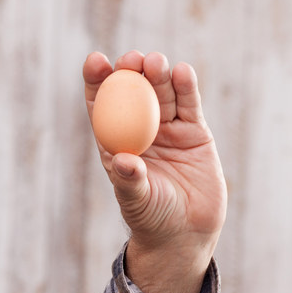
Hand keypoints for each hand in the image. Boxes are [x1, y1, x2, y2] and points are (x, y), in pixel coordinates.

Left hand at [83, 50, 226, 292]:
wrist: (185, 233)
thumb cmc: (151, 218)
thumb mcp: (136, 199)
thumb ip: (129, 179)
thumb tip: (121, 160)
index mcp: (115, 142)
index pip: (102, 105)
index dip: (97, 81)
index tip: (96, 61)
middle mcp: (140, 130)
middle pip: (133, 91)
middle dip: (130, 71)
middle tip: (132, 59)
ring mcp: (168, 130)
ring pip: (162, 93)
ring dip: (158, 74)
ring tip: (156, 63)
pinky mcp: (195, 133)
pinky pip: (189, 105)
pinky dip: (185, 87)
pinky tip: (182, 73)